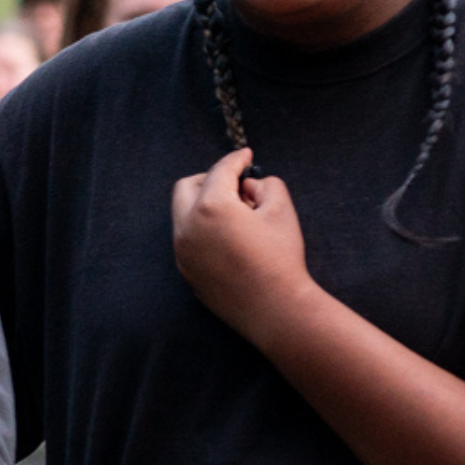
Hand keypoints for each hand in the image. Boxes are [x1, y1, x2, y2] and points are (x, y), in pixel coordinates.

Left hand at [171, 148, 316, 348]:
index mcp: (210, 207)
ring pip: (183, 215)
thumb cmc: (280, 257)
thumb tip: (248, 186)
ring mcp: (182, 251)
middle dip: (208, 178)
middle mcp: (187, 227)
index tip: (246, 156)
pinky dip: (202, 229)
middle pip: (186, 187)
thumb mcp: (281, 210)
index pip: (219, 171)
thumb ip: (265, 185)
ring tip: (237, 214)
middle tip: (234, 183)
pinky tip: (229, 238)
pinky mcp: (186, 270)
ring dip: (204, 205)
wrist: (274, 308)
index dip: (236, 159)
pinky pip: (188, 239)